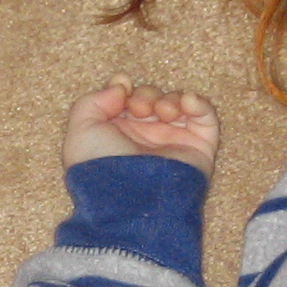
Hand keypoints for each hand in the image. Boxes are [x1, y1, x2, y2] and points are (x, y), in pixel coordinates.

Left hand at [64, 76, 218, 175]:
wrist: (132, 200)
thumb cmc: (102, 168)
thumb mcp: (81, 131)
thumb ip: (92, 101)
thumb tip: (120, 87)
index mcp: (116, 135)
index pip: (124, 100)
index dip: (123, 87)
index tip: (122, 86)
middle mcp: (144, 138)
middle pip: (150, 98)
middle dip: (145, 95)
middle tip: (139, 108)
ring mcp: (172, 142)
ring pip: (176, 104)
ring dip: (169, 99)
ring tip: (162, 112)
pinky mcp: (198, 148)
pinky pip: (205, 118)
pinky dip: (198, 103)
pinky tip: (186, 102)